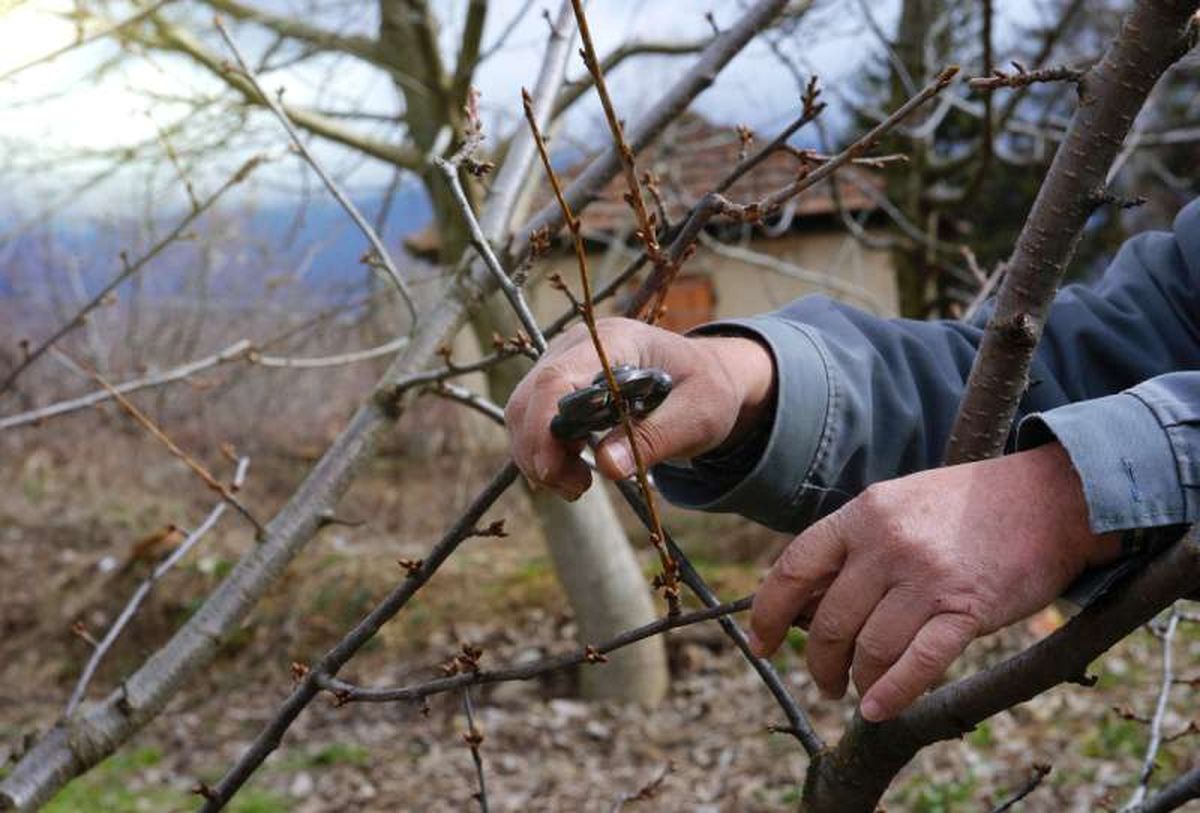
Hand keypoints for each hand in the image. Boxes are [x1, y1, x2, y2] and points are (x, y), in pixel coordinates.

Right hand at [505, 318, 773, 498]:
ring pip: (522, 414)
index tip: (551, 470)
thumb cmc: (705, 389)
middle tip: (578, 488)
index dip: (543, 424)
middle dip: (539, 451)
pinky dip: (544, 455)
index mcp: (613, 341)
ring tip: (580, 485)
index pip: (557, 377)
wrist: (705, 377)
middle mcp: (576, 348)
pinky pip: (532, 424)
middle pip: (529, 398)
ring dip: (539, 458)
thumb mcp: (698, 414)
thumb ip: (656, 437)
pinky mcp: (557, 389)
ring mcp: (562, 365)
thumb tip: (608, 467)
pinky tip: (575, 474)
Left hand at [747, 443, 1120, 721]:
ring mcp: (927, 577)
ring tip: (858, 693)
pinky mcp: (967, 609)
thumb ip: (852, 546)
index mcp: (861, 514)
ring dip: (857, 682)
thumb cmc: (965, 508)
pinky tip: (877, 710)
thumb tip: (803, 601)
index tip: (762, 644)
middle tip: (824, 682)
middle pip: (830, 620)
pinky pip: (918, 664)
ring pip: (870, 648)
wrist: (1052, 499)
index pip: (793, 568)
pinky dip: (892, 694)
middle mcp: (887, 543)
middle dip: (819, 662)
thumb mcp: (896, 505)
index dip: (769, 613)